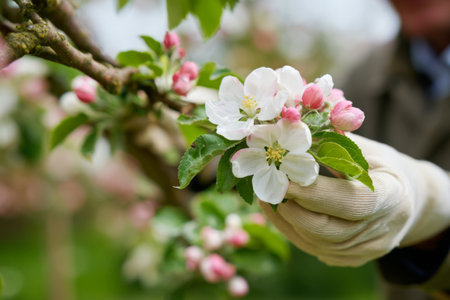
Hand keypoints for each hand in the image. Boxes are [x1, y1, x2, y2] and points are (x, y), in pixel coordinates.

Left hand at [259, 134, 449, 265]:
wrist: (403, 199)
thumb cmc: (379, 166)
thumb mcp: (365, 150)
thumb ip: (332, 145)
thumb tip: (290, 134)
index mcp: (391, 196)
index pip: (350, 202)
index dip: (314, 195)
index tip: (284, 180)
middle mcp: (382, 230)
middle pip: (330, 230)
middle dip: (294, 209)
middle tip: (270, 188)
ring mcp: (367, 250)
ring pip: (316, 243)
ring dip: (286, 221)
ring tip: (267, 196)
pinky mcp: (351, 259)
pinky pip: (314, 249)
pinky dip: (291, 230)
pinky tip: (277, 211)